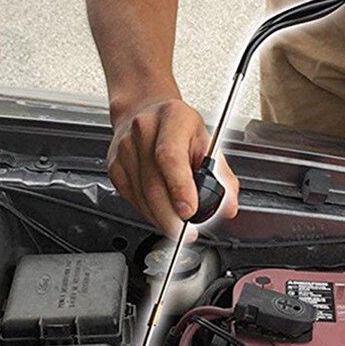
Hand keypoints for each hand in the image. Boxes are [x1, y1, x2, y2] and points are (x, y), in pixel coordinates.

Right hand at [108, 98, 238, 235]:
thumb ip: (223, 177)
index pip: (170, 156)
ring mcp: (125, 147)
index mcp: (173, 119)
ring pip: (141, 195)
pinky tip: (161, 215)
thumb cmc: (181, 129)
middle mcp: (144, 129)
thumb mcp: (209, 143)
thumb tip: (229, 207)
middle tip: (185, 232)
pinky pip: (131, 197)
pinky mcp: (115, 165)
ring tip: (177, 228)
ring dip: (160, 218)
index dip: (180, 188)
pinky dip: (148, 213)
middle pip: (153, 183)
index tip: (189, 211)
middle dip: (170, 216)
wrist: (149, 112)